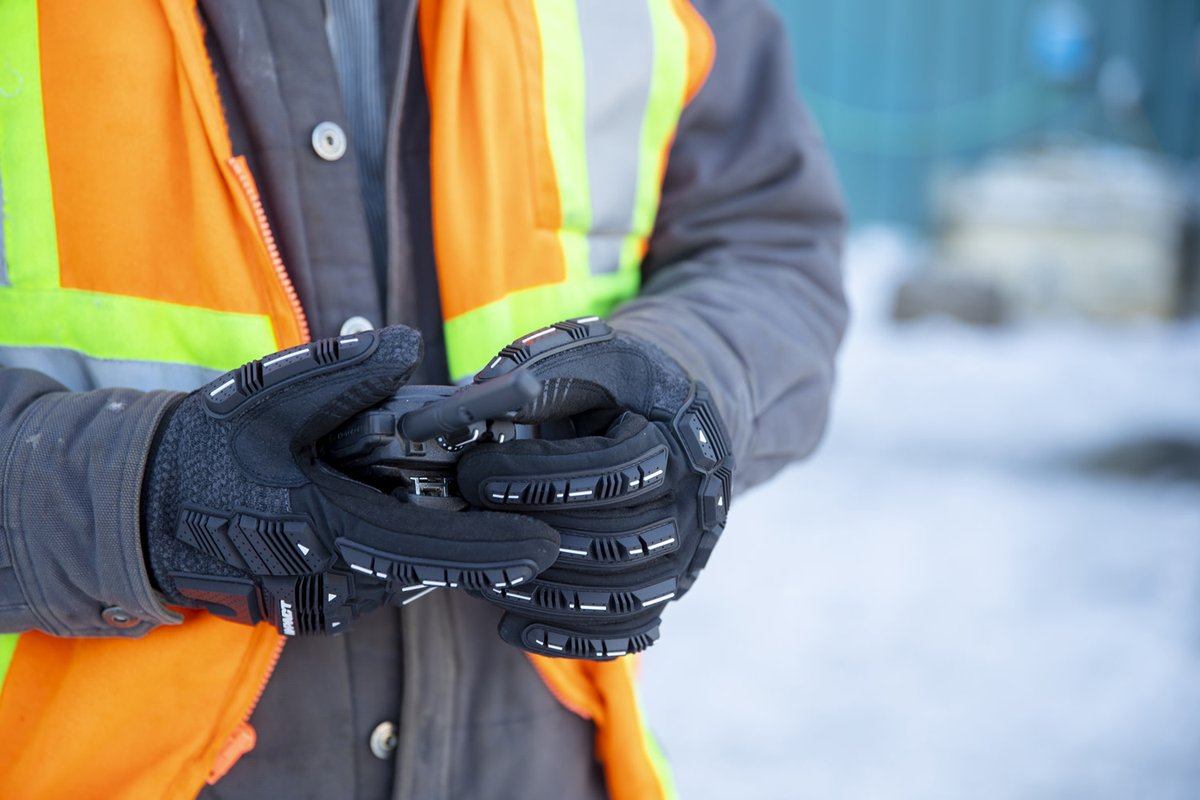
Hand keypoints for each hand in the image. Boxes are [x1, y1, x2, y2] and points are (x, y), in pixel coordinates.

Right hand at [142, 326, 557, 635]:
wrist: (135, 510)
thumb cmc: (204, 448)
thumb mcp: (267, 396)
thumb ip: (340, 371)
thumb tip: (407, 346)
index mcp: (326, 532)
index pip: (428, 548)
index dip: (490, 549)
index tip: (545, 546)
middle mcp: (328, 584)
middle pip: (420, 559)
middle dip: (457, 525)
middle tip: (476, 477)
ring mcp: (315, 606)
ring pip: (396, 571)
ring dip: (415, 532)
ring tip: (391, 482)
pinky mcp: (304, 613)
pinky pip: (368, 580)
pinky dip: (384, 546)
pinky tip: (367, 503)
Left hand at [456, 318, 734, 658]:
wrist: (674, 414)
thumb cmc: (617, 384)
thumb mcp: (584, 357)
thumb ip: (525, 378)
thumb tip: (441, 418)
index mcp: (674, 434)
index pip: (613, 471)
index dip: (537, 478)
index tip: (474, 473)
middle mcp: (691, 500)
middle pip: (617, 543)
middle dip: (529, 537)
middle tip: (467, 523)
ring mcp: (684, 551)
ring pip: (622, 597)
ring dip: (540, 592)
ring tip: (480, 570)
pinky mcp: (666, 587)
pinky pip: (626, 631)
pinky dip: (568, 638)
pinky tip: (512, 625)